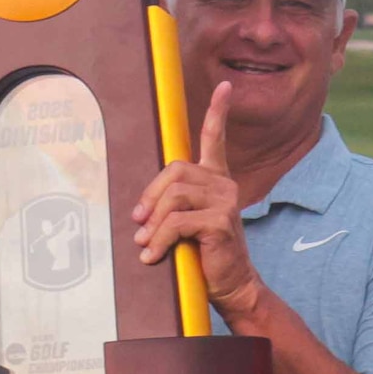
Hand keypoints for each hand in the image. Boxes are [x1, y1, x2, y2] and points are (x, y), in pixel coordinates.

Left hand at [133, 79, 263, 319]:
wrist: (234, 287)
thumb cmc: (206, 256)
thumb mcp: (187, 225)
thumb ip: (172, 207)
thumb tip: (139, 211)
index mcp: (217, 180)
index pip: (215, 138)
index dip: (218, 111)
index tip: (225, 86)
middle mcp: (224, 185)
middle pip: (175, 171)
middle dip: (150, 196)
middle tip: (138, 222)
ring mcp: (225, 202)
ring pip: (174, 197)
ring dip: (153, 223)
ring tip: (145, 244)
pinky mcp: (220, 222)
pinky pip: (177, 222)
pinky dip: (159, 239)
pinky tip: (153, 255)